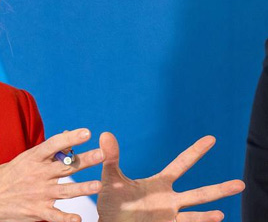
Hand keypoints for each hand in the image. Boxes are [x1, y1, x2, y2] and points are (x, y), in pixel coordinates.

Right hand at [0, 128, 104, 221]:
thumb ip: (46, 151)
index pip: (53, 145)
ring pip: (65, 190)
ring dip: (83, 188)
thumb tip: (67, 136)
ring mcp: (38, 193)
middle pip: (66, 166)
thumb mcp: (23, 160)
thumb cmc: (6, 177)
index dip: (70, 138)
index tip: (86, 132)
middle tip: (102, 154)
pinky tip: (79, 219)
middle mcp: (37, 174)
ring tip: (98, 185)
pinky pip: (55, 216)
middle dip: (85, 160)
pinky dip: (67, 218)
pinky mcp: (37, 211)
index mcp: (32, 159)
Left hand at [96, 133, 244, 221]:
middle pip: (198, 194)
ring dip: (212, 211)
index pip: (182, 164)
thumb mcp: (110, 178)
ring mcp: (169, 215)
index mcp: (159, 184)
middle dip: (220, 189)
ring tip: (226, 211)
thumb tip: (106, 134)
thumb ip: (111, 158)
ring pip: (197, 212)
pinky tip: (217, 217)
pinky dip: (201, 221)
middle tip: (241, 183)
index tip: (211, 138)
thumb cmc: (110, 203)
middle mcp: (169, 200)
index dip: (196, 151)